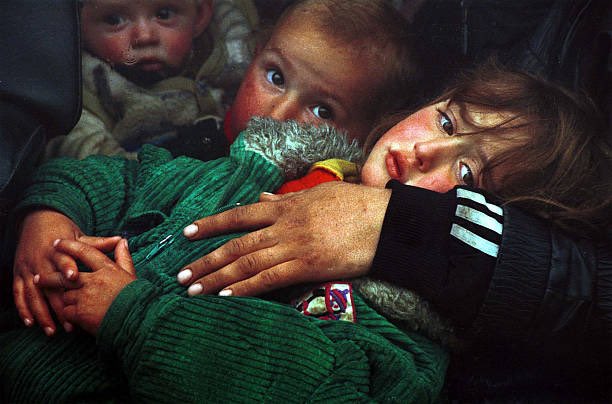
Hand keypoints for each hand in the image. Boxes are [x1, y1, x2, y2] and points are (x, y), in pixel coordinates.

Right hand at [13, 209, 87, 334]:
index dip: (68, 268)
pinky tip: (30, 324)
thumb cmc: (63, 230)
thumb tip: (121, 240)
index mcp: (57, 249)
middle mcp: (41, 259)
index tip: (76, 278)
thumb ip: (98, 243)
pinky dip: (23, 309)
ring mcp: (28, 268)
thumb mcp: (79, 235)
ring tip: (52, 330)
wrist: (36, 220)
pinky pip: (18, 294)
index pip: (63, 260)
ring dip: (42, 313)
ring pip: (33, 294)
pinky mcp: (19, 274)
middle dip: (58, 304)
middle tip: (69, 323)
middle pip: (50, 285)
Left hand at [48, 238, 135, 334]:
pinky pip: (66, 311)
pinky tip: (72, 318)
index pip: (85, 252)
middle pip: (65, 274)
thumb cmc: (136, 298)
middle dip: (50, 276)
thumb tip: (122, 240)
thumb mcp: (131, 274)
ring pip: (65, 294)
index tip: (57, 243)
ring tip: (62, 304)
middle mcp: (94, 280)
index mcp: (107, 269)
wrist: (136, 321)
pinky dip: (68, 315)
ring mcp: (85, 296)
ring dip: (65, 300)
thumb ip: (123, 257)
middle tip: (39, 277)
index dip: (70, 246)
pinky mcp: (80, 313)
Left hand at [177, 182, 390, 295]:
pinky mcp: (307, 266)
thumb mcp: (319, 194)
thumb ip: (287, 199)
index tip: (188, 232)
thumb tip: (262, 199)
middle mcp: (283, 226)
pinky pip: (269, 279)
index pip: (239, 214)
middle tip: (182, 274)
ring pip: (247, 263)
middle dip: (206, 259)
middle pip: (236, 244)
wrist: (385, 221)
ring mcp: (294, 246)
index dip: (211, 223)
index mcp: (286, 207)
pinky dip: (245, 289)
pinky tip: (226, 297)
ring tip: (194, 289)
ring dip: (218, 278)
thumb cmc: (356, 205)